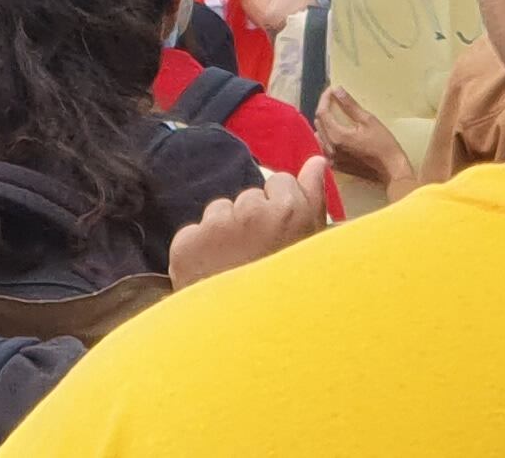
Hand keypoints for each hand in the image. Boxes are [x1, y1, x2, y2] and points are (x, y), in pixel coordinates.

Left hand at [168, 157, 329, 288]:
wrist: (244, 344)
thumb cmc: (287, 294)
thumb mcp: (311, 248)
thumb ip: (313, 198)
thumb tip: (317, 161)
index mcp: (290, 211)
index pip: (280, 181)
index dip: (280, 208)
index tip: (281, 235)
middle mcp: (251, 210)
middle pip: (249, 196)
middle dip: (252, 220)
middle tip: (258, 256)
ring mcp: (216, 225)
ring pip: (220, 212)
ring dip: (225, 233)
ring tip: (236, 268)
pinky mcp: (187, 242)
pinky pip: (195, 232)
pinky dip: (201, 250)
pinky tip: (213, 274)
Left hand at [312, 86, 412, 195]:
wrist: (391, 171)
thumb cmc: (383, 144)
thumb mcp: (368, 121)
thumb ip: (350, 105)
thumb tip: (337, 90)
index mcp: (337, 136)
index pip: (322, 113)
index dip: (325, 98)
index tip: (332, 89)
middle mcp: (330, 148)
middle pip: (319, 123)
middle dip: (324, 108)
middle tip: (334, 99)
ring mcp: (331, 159)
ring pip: (320, 135)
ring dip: (325, 122)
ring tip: (335, 113)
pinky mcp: (336, 165)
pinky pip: (325, 147)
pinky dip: (327, 136)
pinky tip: (337, 131)